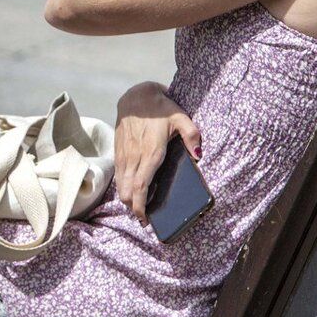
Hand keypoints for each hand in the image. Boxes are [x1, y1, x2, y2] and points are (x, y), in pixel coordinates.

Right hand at [113, 82, 201, 220]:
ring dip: (127, 198)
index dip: (141, 205)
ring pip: (120, 185)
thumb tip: (199, 155)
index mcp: (151, 153)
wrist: (136, 97)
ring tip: (138, 206)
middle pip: (128, 191)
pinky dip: (123, 186)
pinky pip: (118, 175)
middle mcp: (134, 157)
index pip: (141, 187)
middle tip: (144, 217)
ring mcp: (124, 155)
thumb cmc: (160, 109)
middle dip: (133, 207)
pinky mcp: (118, 152)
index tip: (145, 219)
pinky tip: (132, 189)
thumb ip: (192, 135)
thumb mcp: (181, 118)